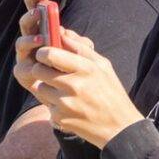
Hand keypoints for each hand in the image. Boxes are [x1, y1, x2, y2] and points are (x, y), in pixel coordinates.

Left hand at [13, 0, 139, 145]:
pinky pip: (46, 105)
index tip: (45, 54)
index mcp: (86, 68)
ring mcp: (65, 103)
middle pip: (39, 70)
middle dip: (41, 69)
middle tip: (51, 72)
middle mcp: (74, 85)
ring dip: (47, 88)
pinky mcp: (60, 118)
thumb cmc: (111, 92)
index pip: (50, 54)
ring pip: (40, 88)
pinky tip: (68, 107)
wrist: (119, 127)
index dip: (43, 52)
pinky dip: (54, 105)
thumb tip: (61, 31)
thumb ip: (81, 47)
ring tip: (63, 91)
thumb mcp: (103, 66)